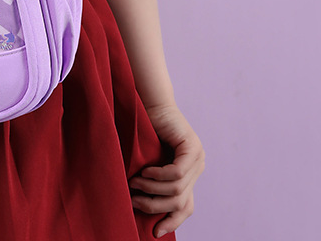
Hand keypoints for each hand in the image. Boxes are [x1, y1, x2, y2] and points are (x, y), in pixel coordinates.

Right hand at [128, 103, 204, 237]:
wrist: (149, 103)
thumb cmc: (144, 131)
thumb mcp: (150, 163)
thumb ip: (155, 181)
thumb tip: (143, 208)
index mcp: (189, 174)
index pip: (186, 206)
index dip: (172, 221)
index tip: (155, 232)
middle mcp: (197, 167)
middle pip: (180, 201)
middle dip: (154, 206)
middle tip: (133, 201)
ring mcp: (197, 157)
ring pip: (177, 189)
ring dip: (151, 189)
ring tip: (133, 183)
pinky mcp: (191, 147)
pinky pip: (177, 173)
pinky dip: (158, 176)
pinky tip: (144, 171)